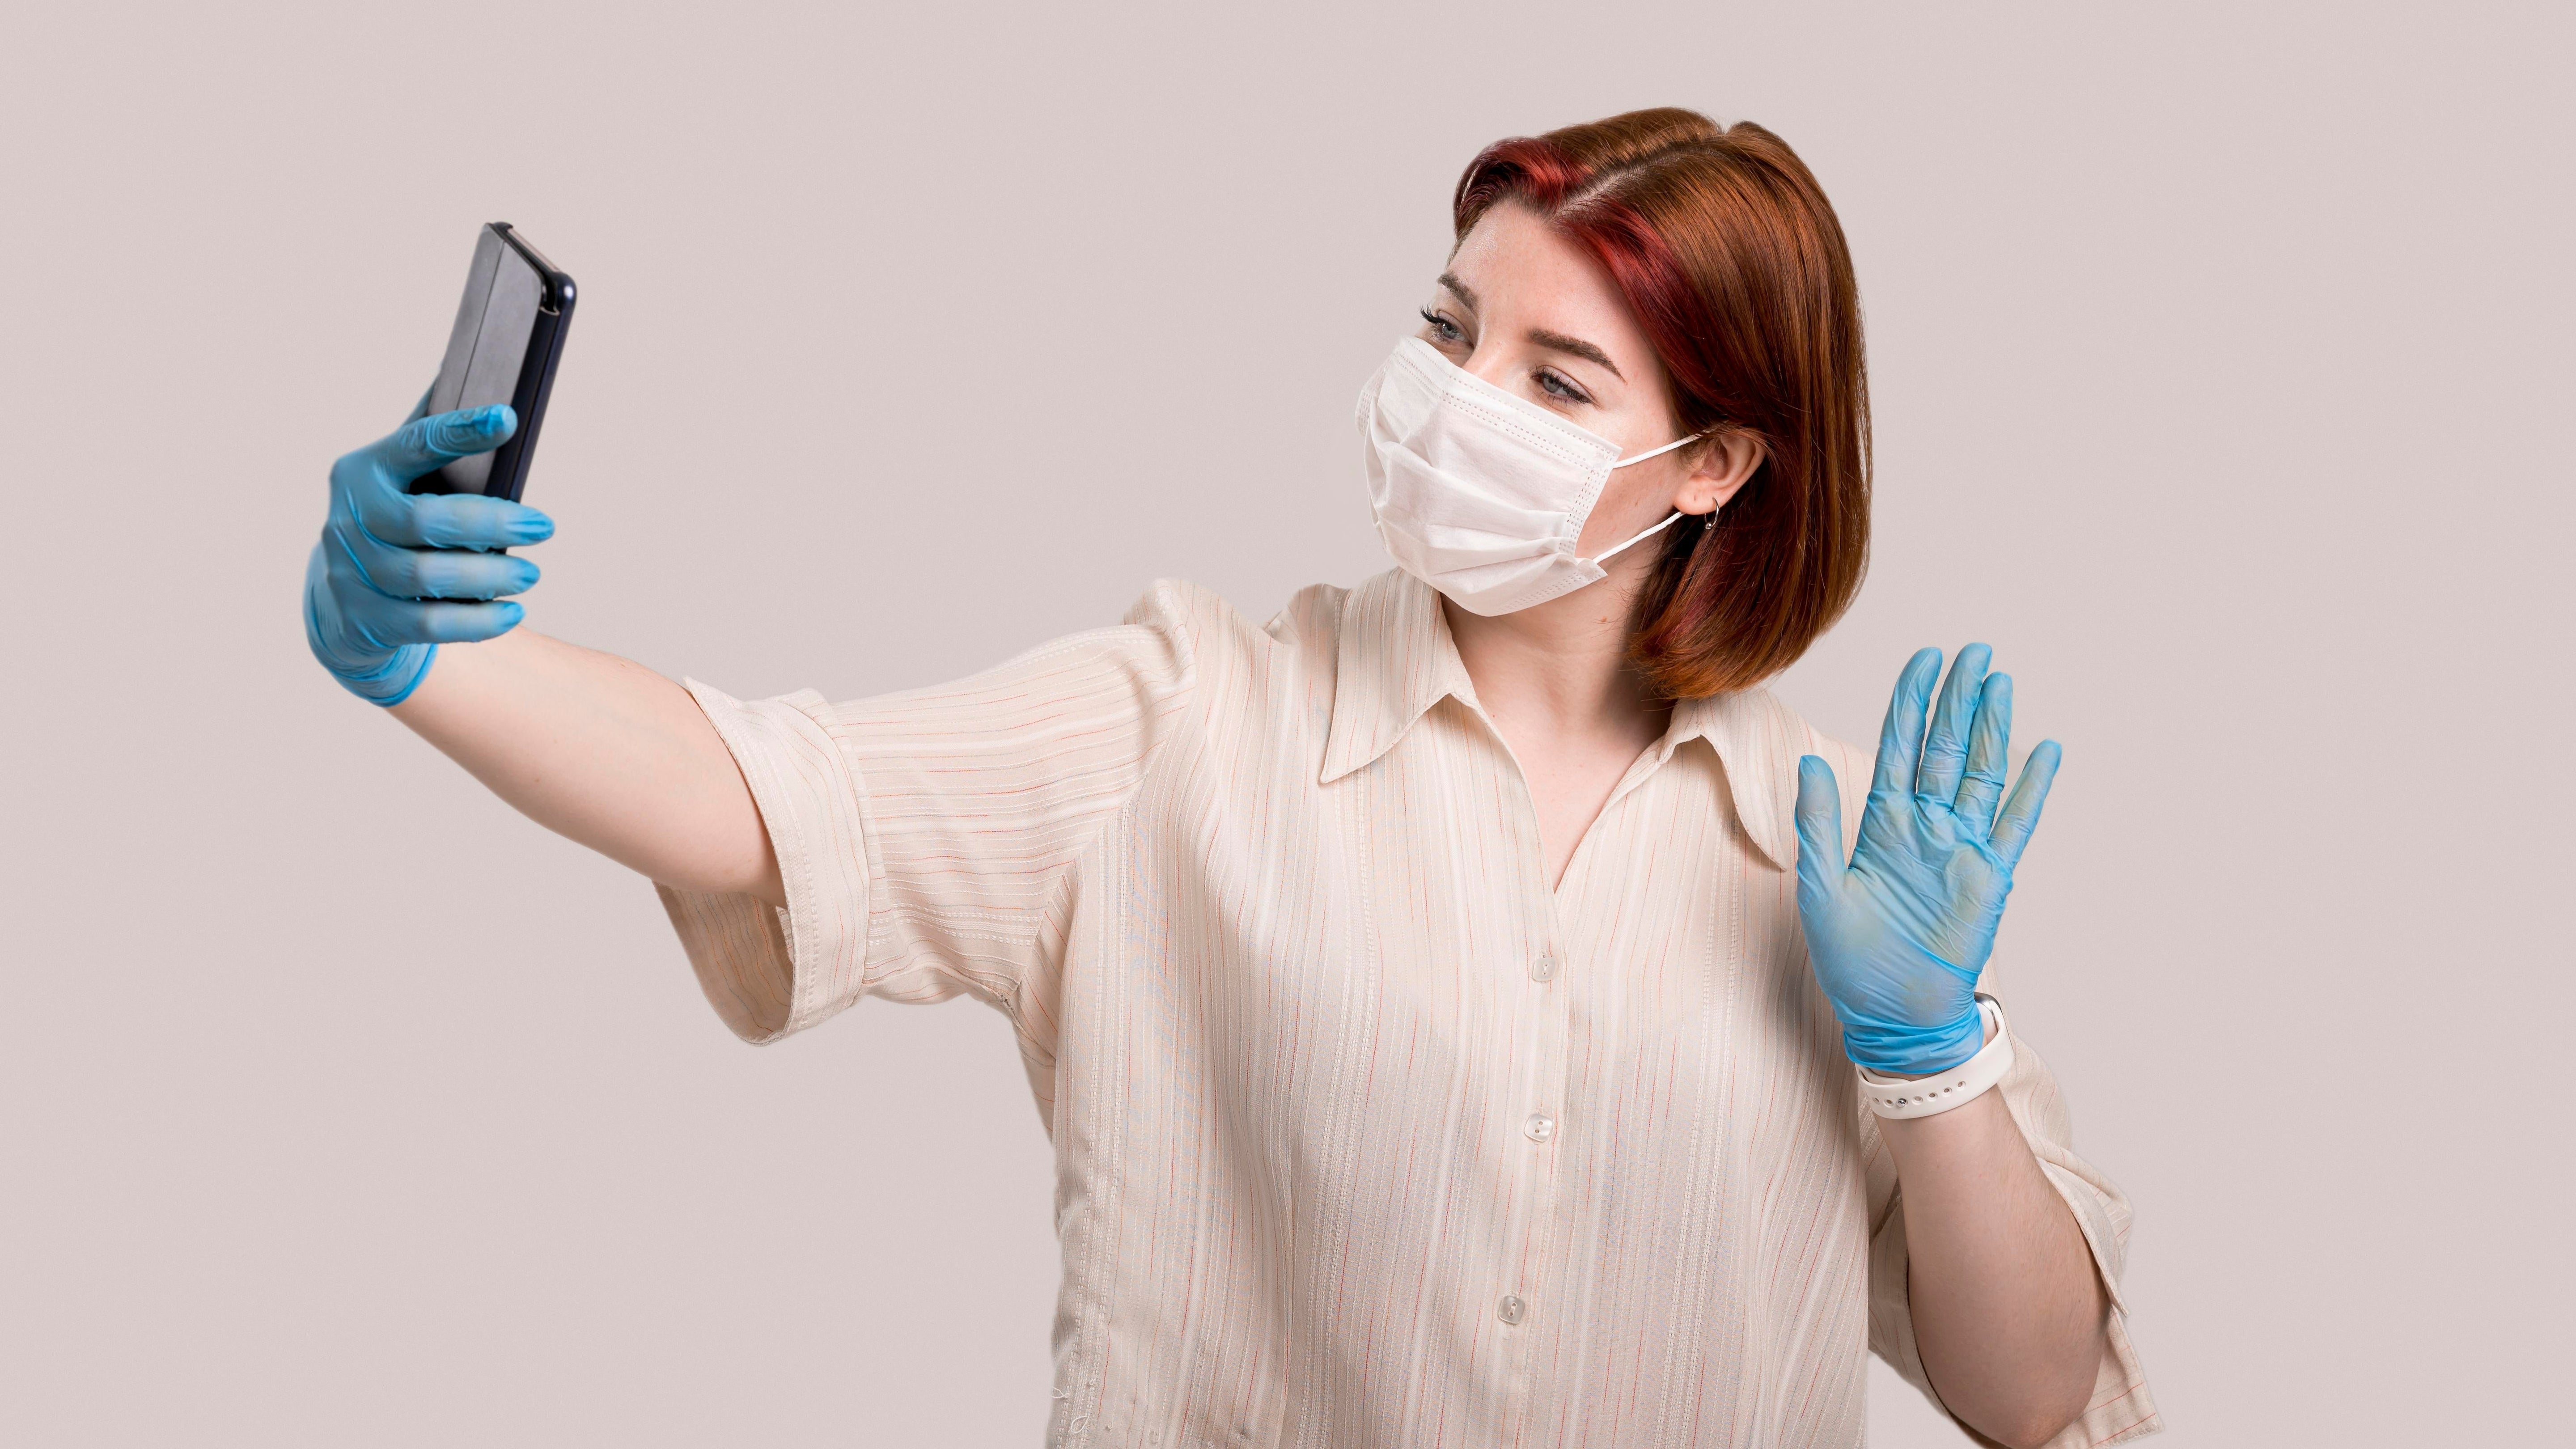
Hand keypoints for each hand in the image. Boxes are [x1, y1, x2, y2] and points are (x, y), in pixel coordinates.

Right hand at [304, 400, 552, 703]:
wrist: (345, 596)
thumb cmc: (398, 516)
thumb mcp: (407, 474)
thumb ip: (436, 431)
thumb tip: (484, 370)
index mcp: (365, 469)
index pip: (415, 442)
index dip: (460, 431)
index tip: (509, 418)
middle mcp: (350, 517)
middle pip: (423, 520)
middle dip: (492, 522)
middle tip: (544, 527)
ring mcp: (352, 570)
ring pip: (424, 576)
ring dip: (489, 576)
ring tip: (531, 573)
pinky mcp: (366, 618)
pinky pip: (426, 625)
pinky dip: (476, 623)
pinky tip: (512, 614)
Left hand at [1793, 645, 2060, 1075]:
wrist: (1891, 1014)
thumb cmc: (1852, 959)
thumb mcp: (1821, 887)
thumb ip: (1818, 824)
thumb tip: (1809, 763)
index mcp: (1882, 824)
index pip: (1900, 747)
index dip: (1912, 703)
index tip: (1925, 659)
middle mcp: (1925, 827)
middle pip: (1945, 749)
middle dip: (1957, 699)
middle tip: (1973, 652)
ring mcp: (1961, 848)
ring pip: (1980, 773)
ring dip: (1990, 728)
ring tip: (2000, 681)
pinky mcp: (1990, 877)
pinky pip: (2014, 824)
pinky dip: (2030, 787)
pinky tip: (2045, 750)